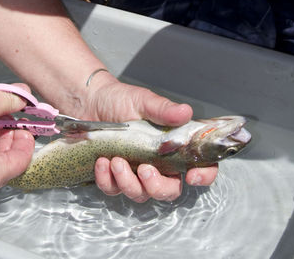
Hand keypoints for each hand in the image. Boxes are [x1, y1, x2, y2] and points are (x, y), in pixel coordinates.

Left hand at [86, 78, 217, 202]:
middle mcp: (158, 163)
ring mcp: (135, 172)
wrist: (90, 101)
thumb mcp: (143, 101)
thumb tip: (185, 112)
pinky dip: (107, 180)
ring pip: (141, 194)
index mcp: (172, 144)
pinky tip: (102, 162)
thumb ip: (164, 109)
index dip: (203, 175)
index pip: (199, 165)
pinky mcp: (114, 177)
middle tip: (144, 169)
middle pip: (169, 190)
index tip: (192, 176)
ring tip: (116, 160)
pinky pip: (114, 190)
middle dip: (158, 187)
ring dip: (128, 182)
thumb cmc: (120, 99)